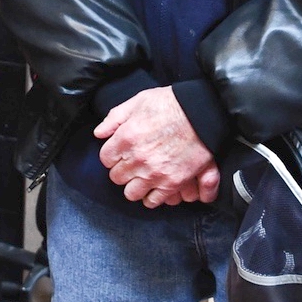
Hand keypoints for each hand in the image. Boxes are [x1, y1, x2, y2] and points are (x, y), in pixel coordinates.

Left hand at [96, 87, 220, 208]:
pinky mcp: (172, 182)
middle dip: (123, 170)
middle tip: (133, 164)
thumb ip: (114, 118)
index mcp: (125, 138)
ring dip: (135, 186)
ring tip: (143, 178)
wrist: (202, 113)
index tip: (121, 153)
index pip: (105, 159)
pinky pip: (153, 200)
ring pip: (131, 193)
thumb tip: (99, 133)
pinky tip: (155, 187)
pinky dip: (152, 196)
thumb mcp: (138, 101)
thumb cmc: (172, 104)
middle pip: (117, 177)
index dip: (112, 156)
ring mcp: (154, 173)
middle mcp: (136, 159)